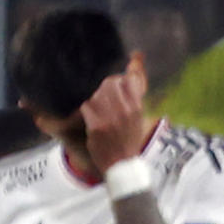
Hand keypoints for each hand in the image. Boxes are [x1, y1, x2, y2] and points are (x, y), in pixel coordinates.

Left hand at [79, 53, 151, 172]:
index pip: (128, 80)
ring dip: (93, 100)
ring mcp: (111, 119)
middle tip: (101, 99)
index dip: (123, 73)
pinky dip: (86, 111)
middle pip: (108, 84)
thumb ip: (134, 91)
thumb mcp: (137, 116)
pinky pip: (86, 108)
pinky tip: (89, 119)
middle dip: (102, 88)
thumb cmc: (128, 139)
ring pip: (96, 95)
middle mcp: (125, 111)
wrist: (122, 165)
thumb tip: (136, 58)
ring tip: (97, 112)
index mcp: (136, 107)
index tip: (124, 64)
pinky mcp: (97, 126)